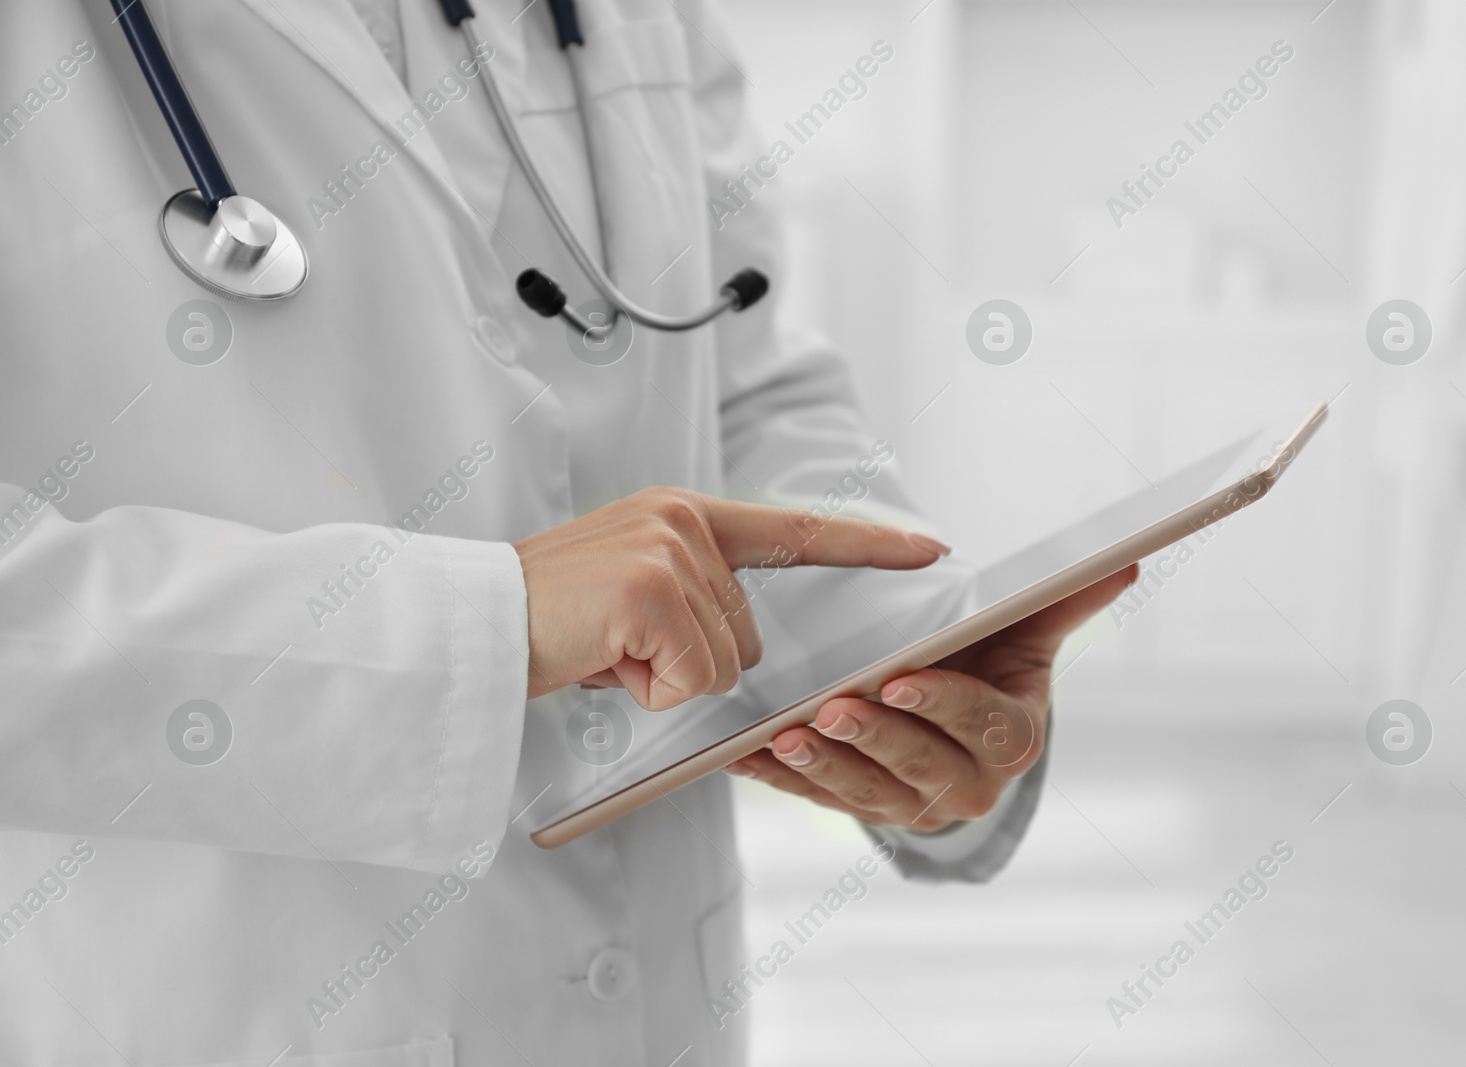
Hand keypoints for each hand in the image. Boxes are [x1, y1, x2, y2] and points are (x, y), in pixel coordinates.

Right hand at [514, 487, 949, 709]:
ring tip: (602, 649)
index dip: (867, 542)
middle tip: (617, 646)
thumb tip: (735, 656)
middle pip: (748, 638)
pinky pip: (693, 678)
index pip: (794, 530)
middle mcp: (684, 521)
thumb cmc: (545, 619)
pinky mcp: (655, 591)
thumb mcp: (628, 592)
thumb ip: (691, 598)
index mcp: (684, 515)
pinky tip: (600, 660)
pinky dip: (646, 691)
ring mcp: (671, 552)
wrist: (466, 622)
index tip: (929, 547)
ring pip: (722, 665)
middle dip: (689, 664)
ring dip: (662, 680)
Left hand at [724, 565, 1136, 829]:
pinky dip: (782, 779)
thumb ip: (1062, 599)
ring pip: (865, 793)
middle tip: (833, 708)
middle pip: (918, 765)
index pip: (980, 724)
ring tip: (785, 735)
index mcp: (1012, 740)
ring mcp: (913, 807)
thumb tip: (1123, 559)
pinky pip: (819, 800)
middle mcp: (968, 786)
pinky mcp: (863, 810)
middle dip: (874, 738)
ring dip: (823, 767)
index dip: (941, 704)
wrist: (958, 713)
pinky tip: (748, 755)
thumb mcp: (1025, 630)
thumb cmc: (991, 659)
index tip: (901, 678)